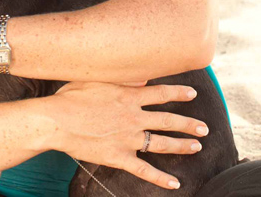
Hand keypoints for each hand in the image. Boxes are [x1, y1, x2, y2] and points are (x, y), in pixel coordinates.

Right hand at [47, 80, 207, 190]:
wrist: (56, 121)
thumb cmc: (70, 97)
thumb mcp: (96, 80)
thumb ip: (121, 79)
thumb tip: (142, 77)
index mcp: (128, 96)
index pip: (161, 94)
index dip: (179, 94)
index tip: (193, 95)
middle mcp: (133, 117)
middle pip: (168, 120)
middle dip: (189, 124)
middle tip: (204, 127)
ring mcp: (128, 138)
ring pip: (162, 143)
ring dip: (181, 145)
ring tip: (196, 146)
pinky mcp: (119, 156)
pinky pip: (144, 169)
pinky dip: (160, 178)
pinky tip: (174, 183)